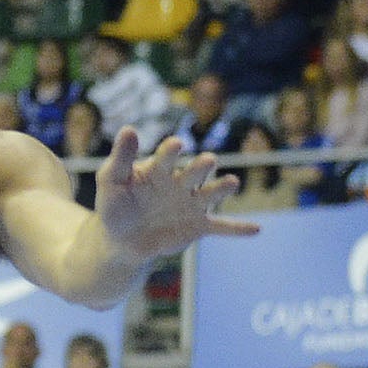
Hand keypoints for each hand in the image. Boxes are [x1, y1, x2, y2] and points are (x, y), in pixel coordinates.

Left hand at [94, 129, 256, 259]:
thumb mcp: (111, 181)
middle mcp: (181, 182)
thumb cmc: (115, 204)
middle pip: (196, 170)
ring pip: (212, 193)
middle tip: (207, 161)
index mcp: (159, 169)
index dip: (172, 150)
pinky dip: (237, 229)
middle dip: (202, 166)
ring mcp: (192, 204)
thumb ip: (121, 157)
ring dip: (223, 188)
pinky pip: (221, 227)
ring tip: (232, 183)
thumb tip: (128, 129)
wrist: (121, 238)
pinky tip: (256, 229)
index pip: (168, 155)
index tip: (176, 145)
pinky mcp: (198, 226)